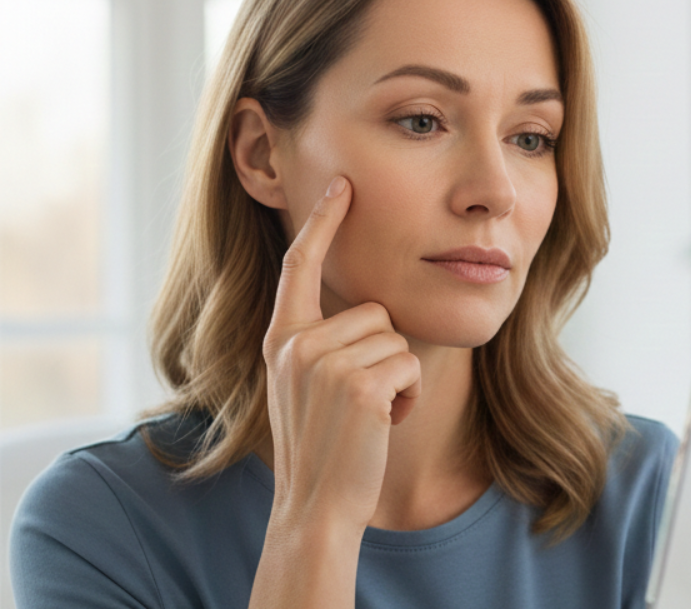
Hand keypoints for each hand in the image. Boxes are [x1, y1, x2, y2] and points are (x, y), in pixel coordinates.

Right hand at [261, 175, 422, 534]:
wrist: (316, 505)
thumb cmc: (321, 447)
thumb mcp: (301, 386)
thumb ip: (317, 343)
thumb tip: (363, 309)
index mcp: (281, 339)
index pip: (300, 266)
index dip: (323, 222)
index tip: (342, 184)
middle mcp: (297, 344)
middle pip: (374, 310)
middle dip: (383, 353)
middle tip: (360, 401)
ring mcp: (325, 364)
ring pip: (396, 337)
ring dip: (397, 377)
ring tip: (368, 415)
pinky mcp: (360, 385)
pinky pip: (409, 365)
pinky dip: (408, 395)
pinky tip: (383, 424)